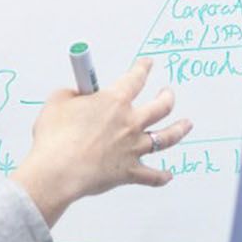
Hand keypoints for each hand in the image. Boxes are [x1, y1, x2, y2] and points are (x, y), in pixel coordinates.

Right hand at [9, 58, 192, 226]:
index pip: (135, 78)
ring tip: (187, 125)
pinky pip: (151, 176)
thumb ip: (71, 94)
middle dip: (167, 97)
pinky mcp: (128, 172)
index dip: (142, 69)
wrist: (58, 170)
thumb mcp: (57, 102)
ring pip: (165, 138)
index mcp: (114, 101)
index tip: (147, 64)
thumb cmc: (55, 136)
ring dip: (178, 130)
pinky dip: (160, 177)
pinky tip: (168, 176)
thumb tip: (77, 95)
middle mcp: (129, 122)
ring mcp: (132, 148)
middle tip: (167, 93)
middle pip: (160, 106)